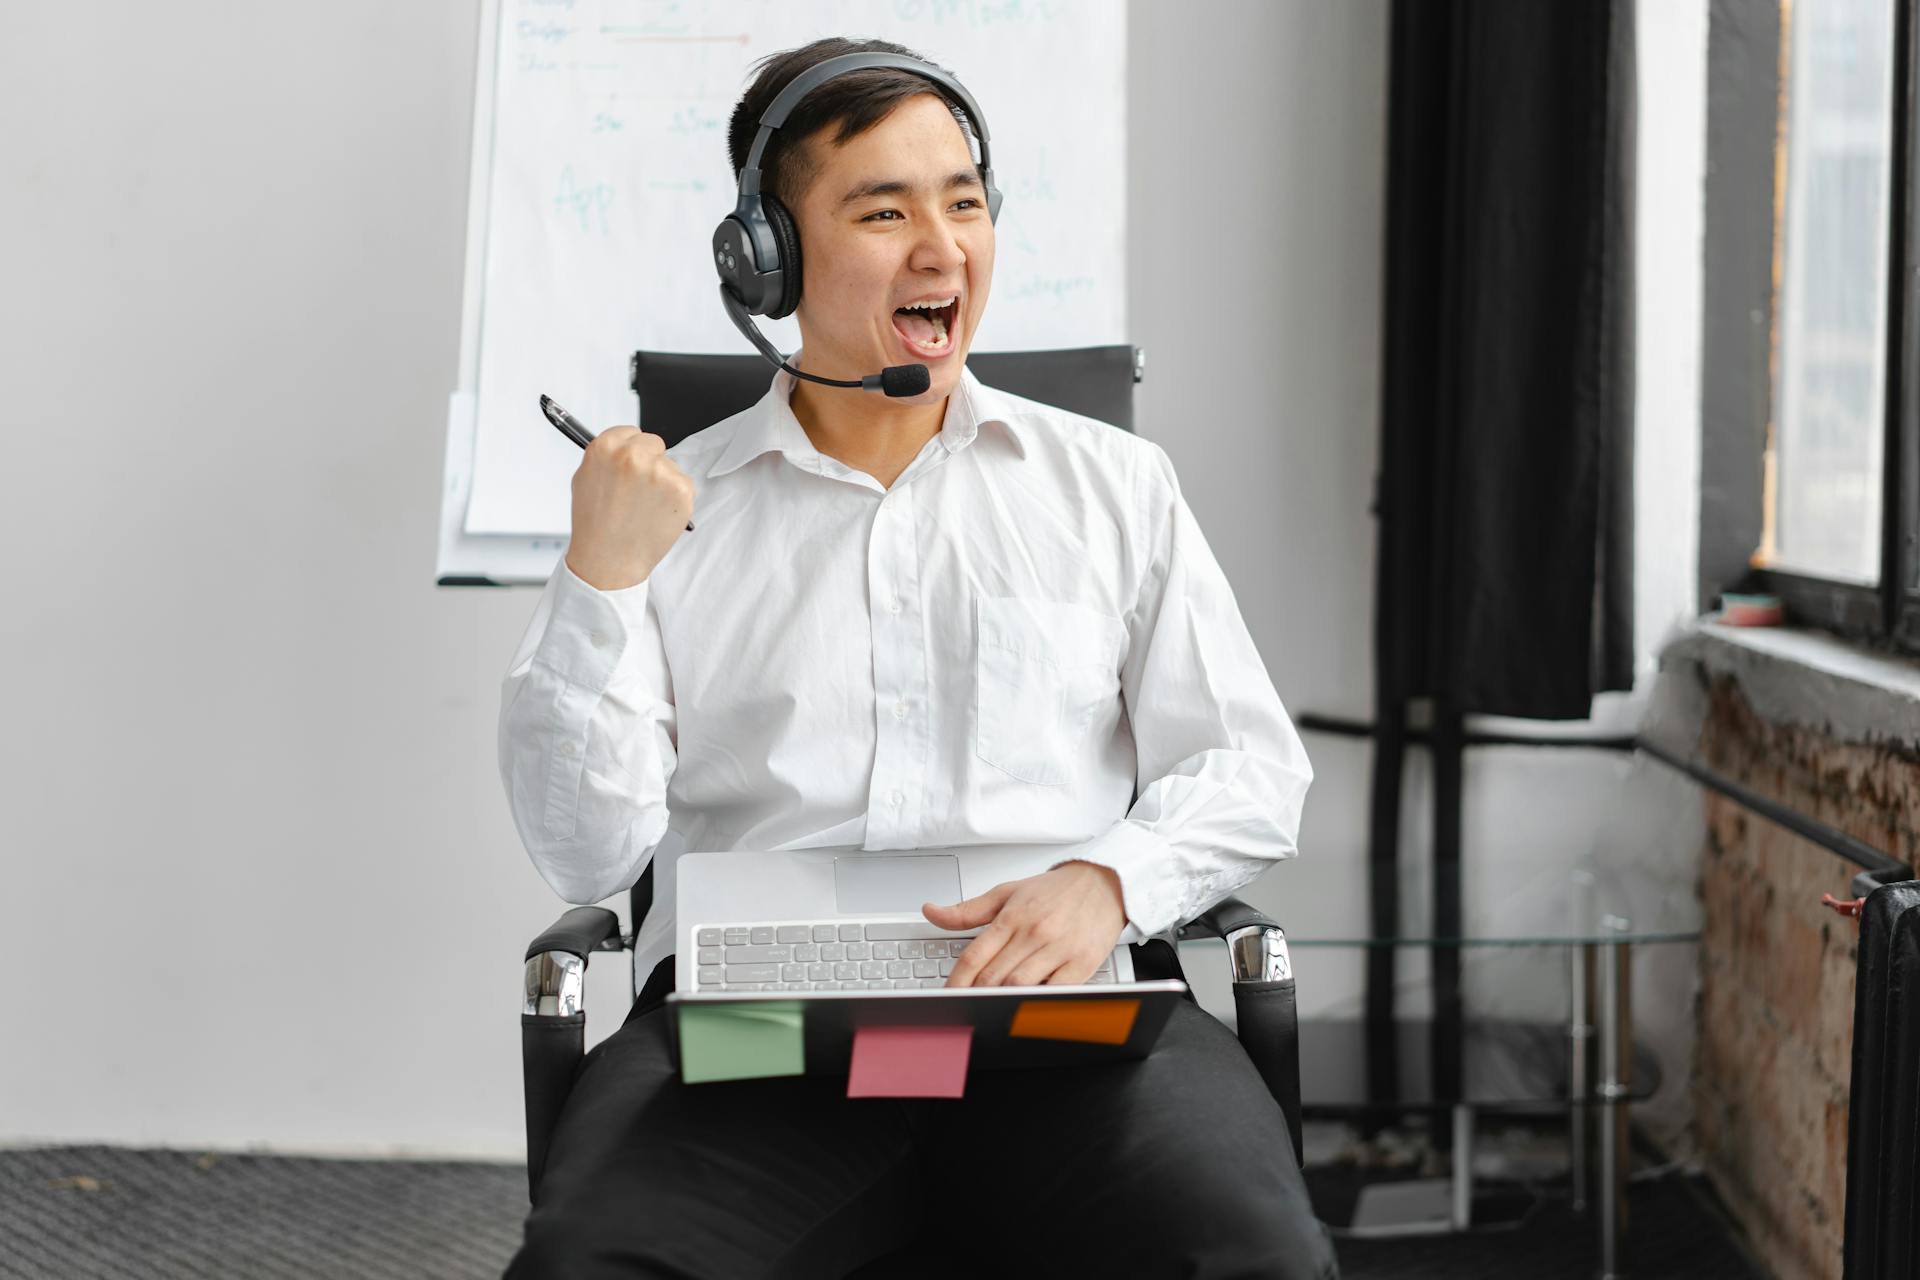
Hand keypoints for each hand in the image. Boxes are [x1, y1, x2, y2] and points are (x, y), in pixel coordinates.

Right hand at [565, 427, 694, 590]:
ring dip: (664, 483)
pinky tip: (658, 515)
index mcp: (606, 447)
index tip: (631, 465)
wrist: (609, 560)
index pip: (631, 432)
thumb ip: (606, 457)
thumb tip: (622, 443)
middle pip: (654, 444)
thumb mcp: (585, 479)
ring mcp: (660, 471)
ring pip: (670, 466)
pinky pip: (684, 485)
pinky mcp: (681, 490)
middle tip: (640, 491)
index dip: (631, 450)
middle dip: (650, 462)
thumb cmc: (594, 526)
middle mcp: (633, 454)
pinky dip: (676, 500)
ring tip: (644, 509)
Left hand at [923, 861, 1127, 986]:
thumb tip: (932, 912)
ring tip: (988, 1007)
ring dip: (1001, 1000)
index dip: (956, 980)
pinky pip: (1053, 992)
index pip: (975, 954)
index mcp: (1014, 916)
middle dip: (975, 994)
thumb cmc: (1055, 891)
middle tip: (963, 1004)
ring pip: (1020, 985)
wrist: (1105, 883)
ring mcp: (1060, 949)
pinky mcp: (1083, 964)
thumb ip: (968, 910)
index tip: (947, 994)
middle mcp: (1035, 932)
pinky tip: (1024, 1004)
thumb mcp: (1008, 893)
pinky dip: (1036, 1001)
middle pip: (994, 975)